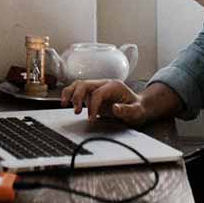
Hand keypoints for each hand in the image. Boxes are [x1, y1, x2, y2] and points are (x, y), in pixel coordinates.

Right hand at [60, 79, 183, 124]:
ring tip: (64, 103)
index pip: (98, 93)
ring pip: (79, 84)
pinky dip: (71, 95)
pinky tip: (67, 102)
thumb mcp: (137, 111)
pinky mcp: (93, 93)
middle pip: (85, 84)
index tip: (92, 119)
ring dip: (70, 93)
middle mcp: (104, 84)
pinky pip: (78, 90)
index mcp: (114, 86)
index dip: (93, 106)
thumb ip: (127, 110)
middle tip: (76, 111)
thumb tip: (115, 108)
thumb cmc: (137, 108)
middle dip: (78, 97)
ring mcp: (97, 87)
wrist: (139, 106)